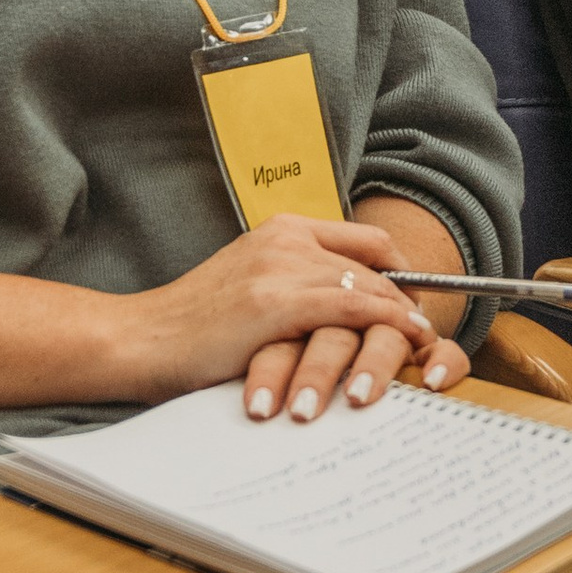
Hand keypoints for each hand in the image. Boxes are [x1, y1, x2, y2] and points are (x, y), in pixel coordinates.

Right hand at [117, 214, 466, 422]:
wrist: (142, 339)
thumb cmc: (191, 327)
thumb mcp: (249, 288)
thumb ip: (292, 284)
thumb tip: (339, 308)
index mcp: (279, 230)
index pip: (363, 240)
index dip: (399, 269)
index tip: (413, 300)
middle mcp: (285, 239)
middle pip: (374, 264)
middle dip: (409, 298)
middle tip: (429, 330)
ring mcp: (282, 267)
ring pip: (370, 285)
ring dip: (405, 316)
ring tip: (427, 342)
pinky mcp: (278, 301)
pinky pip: (354, 305)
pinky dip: (390, 321)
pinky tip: (410, 339)